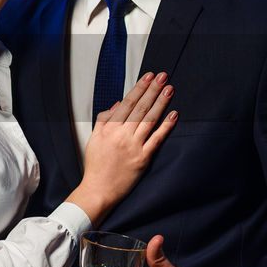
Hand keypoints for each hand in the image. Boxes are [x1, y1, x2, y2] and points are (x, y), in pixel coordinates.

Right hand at [70, 72, 177, 221]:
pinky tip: (173, 115)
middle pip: (140, 108)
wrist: (99, 189)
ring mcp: (134, 146)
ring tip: (169, 89)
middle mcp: (122, 135)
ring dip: (161, 103)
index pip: (127, 103)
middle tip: (163, 76)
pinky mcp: (143, 159)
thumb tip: (118, 104)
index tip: (148, 77)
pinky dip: (166, 126)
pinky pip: (157, 139)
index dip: (139, 88)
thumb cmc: (96, 165)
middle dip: (153, 90)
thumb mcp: (93, 138)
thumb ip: (104, 119)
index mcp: (110, 128)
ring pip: (150, 120)